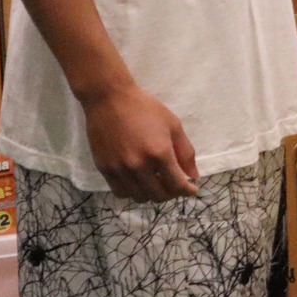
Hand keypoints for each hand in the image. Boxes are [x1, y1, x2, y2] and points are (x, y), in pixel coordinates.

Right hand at [83, 83, 197, 201]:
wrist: (109, 99)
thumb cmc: (146, 108)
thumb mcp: (173, 125)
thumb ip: (185, 152)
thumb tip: (192, 175)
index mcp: (159, 153)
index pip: (176, 184)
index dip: (187, 191)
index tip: (192, 189)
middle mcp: (138, 165)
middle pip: (158, 195)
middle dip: (171, 194)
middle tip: (175, 185)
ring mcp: (119, 169)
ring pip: (139, 197)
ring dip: (151, 194)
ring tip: (157, 183)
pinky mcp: (104, 168)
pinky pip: (120, 192)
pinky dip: (133, 191)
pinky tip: (139, 182)